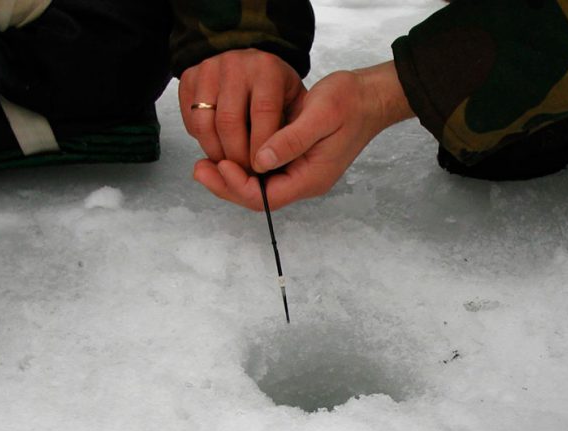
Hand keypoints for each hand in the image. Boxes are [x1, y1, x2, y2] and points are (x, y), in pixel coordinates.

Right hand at [180, 49, 305, 170]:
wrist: (252, 66)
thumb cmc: (277, 93)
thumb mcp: (297, 106)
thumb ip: (293, 132)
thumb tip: (269, 163)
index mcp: (267, 68)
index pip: (263, 112)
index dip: (261, 146)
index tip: (263, 169)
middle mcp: (235, 64)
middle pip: (229, 121)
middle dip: (236, 156)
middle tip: (244, 173)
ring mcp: (208, 69)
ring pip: (204, 124)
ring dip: (216, 153)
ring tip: (230, 164)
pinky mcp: (188, 78)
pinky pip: (190, 121)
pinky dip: (202, 141)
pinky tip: (218, 146)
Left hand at [193, 61, 414, 209]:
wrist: (368, 96)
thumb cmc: (349, 102)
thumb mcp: (321, 115)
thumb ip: (290, 140)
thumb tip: (260, 161)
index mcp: (311, 177)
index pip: (267, 197)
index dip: (239, 186)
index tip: (220, 164)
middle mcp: (302, 181)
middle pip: (257, 197)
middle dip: (226, 185)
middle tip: (198, 168)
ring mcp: (298, 172)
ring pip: (257, 185)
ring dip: (230, 177)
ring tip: (204, 163)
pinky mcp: (294, 159)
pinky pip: (263, 171)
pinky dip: (241, 165)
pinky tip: (223, 151)